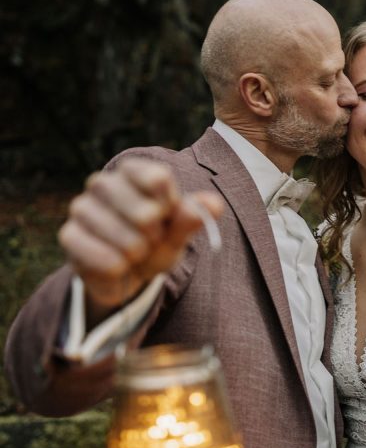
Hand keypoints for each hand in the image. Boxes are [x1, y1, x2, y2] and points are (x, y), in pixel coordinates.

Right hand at [58, 158, 223, 325]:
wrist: (126, 275)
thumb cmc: (155, 244)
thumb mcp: (177, 233)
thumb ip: (192, 218)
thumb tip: (214, 204)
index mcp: (133, 172)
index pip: (158, 178)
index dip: (170, 206)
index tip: (167, 216)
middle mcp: (103, 183)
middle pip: (143, 211)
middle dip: (155, 235)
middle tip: (150, 240)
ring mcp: (82, 207)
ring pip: (121, 235)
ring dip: (136, 252)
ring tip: (134, 253)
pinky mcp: (69, 235)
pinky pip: (99, 254)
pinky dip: (116, 266)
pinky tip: (117, 266)